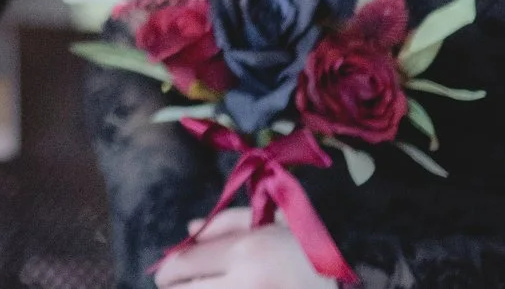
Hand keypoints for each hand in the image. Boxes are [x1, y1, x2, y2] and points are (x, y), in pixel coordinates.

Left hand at [153, 209, 338, 288]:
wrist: (340, 284)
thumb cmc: (305, 250)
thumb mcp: (270, 223)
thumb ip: (226, 222)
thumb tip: (189, 230)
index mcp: (246, 252)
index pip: (183, 263)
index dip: (166, 269)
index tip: (164, 272)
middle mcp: (246, 284)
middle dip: (174, 288)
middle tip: (173, 285)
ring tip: (194, 288)